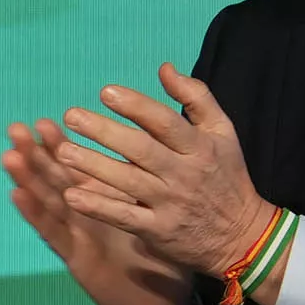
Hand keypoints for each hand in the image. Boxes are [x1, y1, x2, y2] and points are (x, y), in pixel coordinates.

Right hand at [2, 119, 198, 304]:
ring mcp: (77, 235)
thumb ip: (149, 182)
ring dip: (27, 179)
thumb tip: (153, 147)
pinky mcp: (76, 257)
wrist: (161, 302)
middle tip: (16, 129)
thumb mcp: (158, 212)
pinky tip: (17, 195)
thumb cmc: (163, 256)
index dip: (60, 145)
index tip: (46, 122)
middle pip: (55, 179)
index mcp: (104, 200)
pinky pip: (54, 233)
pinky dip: (35, 214)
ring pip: (48, 202)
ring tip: (9, 156)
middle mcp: (85, 214)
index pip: (79, 167)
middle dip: (35, 155)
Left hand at [49, 66, 280, 288]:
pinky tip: (71, 195)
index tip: (105, 92)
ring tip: (62, 151)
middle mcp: (184, 174)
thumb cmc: (225, 175)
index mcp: (200, 147)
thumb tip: (165, 68)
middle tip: (71, 116)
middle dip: (104, 132)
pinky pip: (123, 217)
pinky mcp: (157, 231)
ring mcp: (170, 204)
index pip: (165, 122)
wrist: (241, 235)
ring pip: (127, 182)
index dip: (136, 106)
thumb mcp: (223, 133)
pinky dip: (98, 207)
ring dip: (93, 166)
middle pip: (141, 150)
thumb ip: (197, 97)